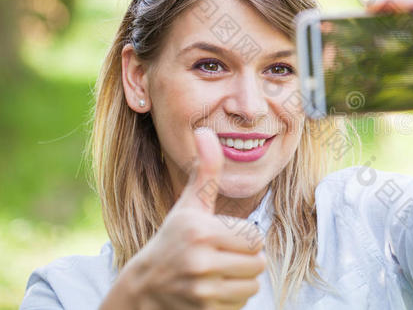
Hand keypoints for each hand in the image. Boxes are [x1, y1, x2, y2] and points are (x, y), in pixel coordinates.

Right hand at [102, 128, 265, 309]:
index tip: (222, 239)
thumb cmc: (173, 240)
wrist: (143, 288)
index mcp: (201, 231)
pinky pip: (239, 306)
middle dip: (244, 261)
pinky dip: (230, 301)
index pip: (256, 239)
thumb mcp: (188, 206)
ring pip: (251, 287)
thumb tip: (206, 131)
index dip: (244, 239)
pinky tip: (210, 292)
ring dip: (239, 282)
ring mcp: (201, 291)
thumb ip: (205, 171)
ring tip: (216, 274)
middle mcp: (200, 261)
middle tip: (221, 257)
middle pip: (257, 264)